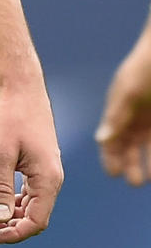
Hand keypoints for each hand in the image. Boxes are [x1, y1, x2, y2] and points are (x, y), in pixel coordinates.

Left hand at [0, 86, 62, 243]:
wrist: (23, 90)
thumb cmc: (12, 118)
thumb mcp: (0, 153)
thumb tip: (1, 219)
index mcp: (48, 179)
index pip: (37, 221)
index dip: (15, 233)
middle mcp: (52, 180)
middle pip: (34, 216)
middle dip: (9, 225)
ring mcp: (46, 173)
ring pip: (31, 205)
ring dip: (9, 213)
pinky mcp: (38, 166)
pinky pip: (28, 192)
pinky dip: (11, 199)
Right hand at [96, 24, 150, 184]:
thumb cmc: (145, 67)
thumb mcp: (129, 91)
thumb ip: (116, 116)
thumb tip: (101, 139)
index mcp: (117, 113)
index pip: (109, 141)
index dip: (109, 157)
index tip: (113, 172)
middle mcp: (132, 121)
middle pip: (127, 151)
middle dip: (129, 167)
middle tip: (134, 180)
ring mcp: (149, 124)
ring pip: (146, 152)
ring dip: (146, 166)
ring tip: (146, 178)